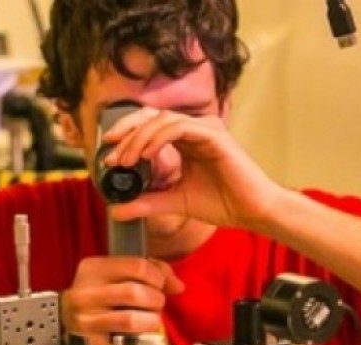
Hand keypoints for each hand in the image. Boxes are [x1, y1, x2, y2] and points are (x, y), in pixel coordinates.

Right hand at [61, 256, 184, 344]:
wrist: (64, 310)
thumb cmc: (98, 287)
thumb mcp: (118, 270)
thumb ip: (151, 270)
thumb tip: (178, 286)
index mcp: (96, 268)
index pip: (138, 267)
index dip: (157, 277)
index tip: (160, 285)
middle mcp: (87, 292)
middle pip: (134, 293)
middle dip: (155, 300)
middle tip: (156, 304)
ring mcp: (86, 318)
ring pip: (128, 320)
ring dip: (149, 322)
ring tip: (152, 321)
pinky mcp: (88, 340)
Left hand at [100, 107, 285, 230]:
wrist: (252, 212)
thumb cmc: (223, 203)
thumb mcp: (174, 202)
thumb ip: (147, 203)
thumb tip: (116, 210)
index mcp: (187, 139)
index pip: (150, 125)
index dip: (126, 135)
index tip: (108, 156)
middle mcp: (195, 129)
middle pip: (152, 115)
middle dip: (127, 131)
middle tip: (110, 153)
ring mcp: (205, 129)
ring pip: (163, 120)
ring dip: (139, 138)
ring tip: (125, 160)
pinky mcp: (214, 135)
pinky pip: (179, 127)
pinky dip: (158, 138)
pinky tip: (146, 155)